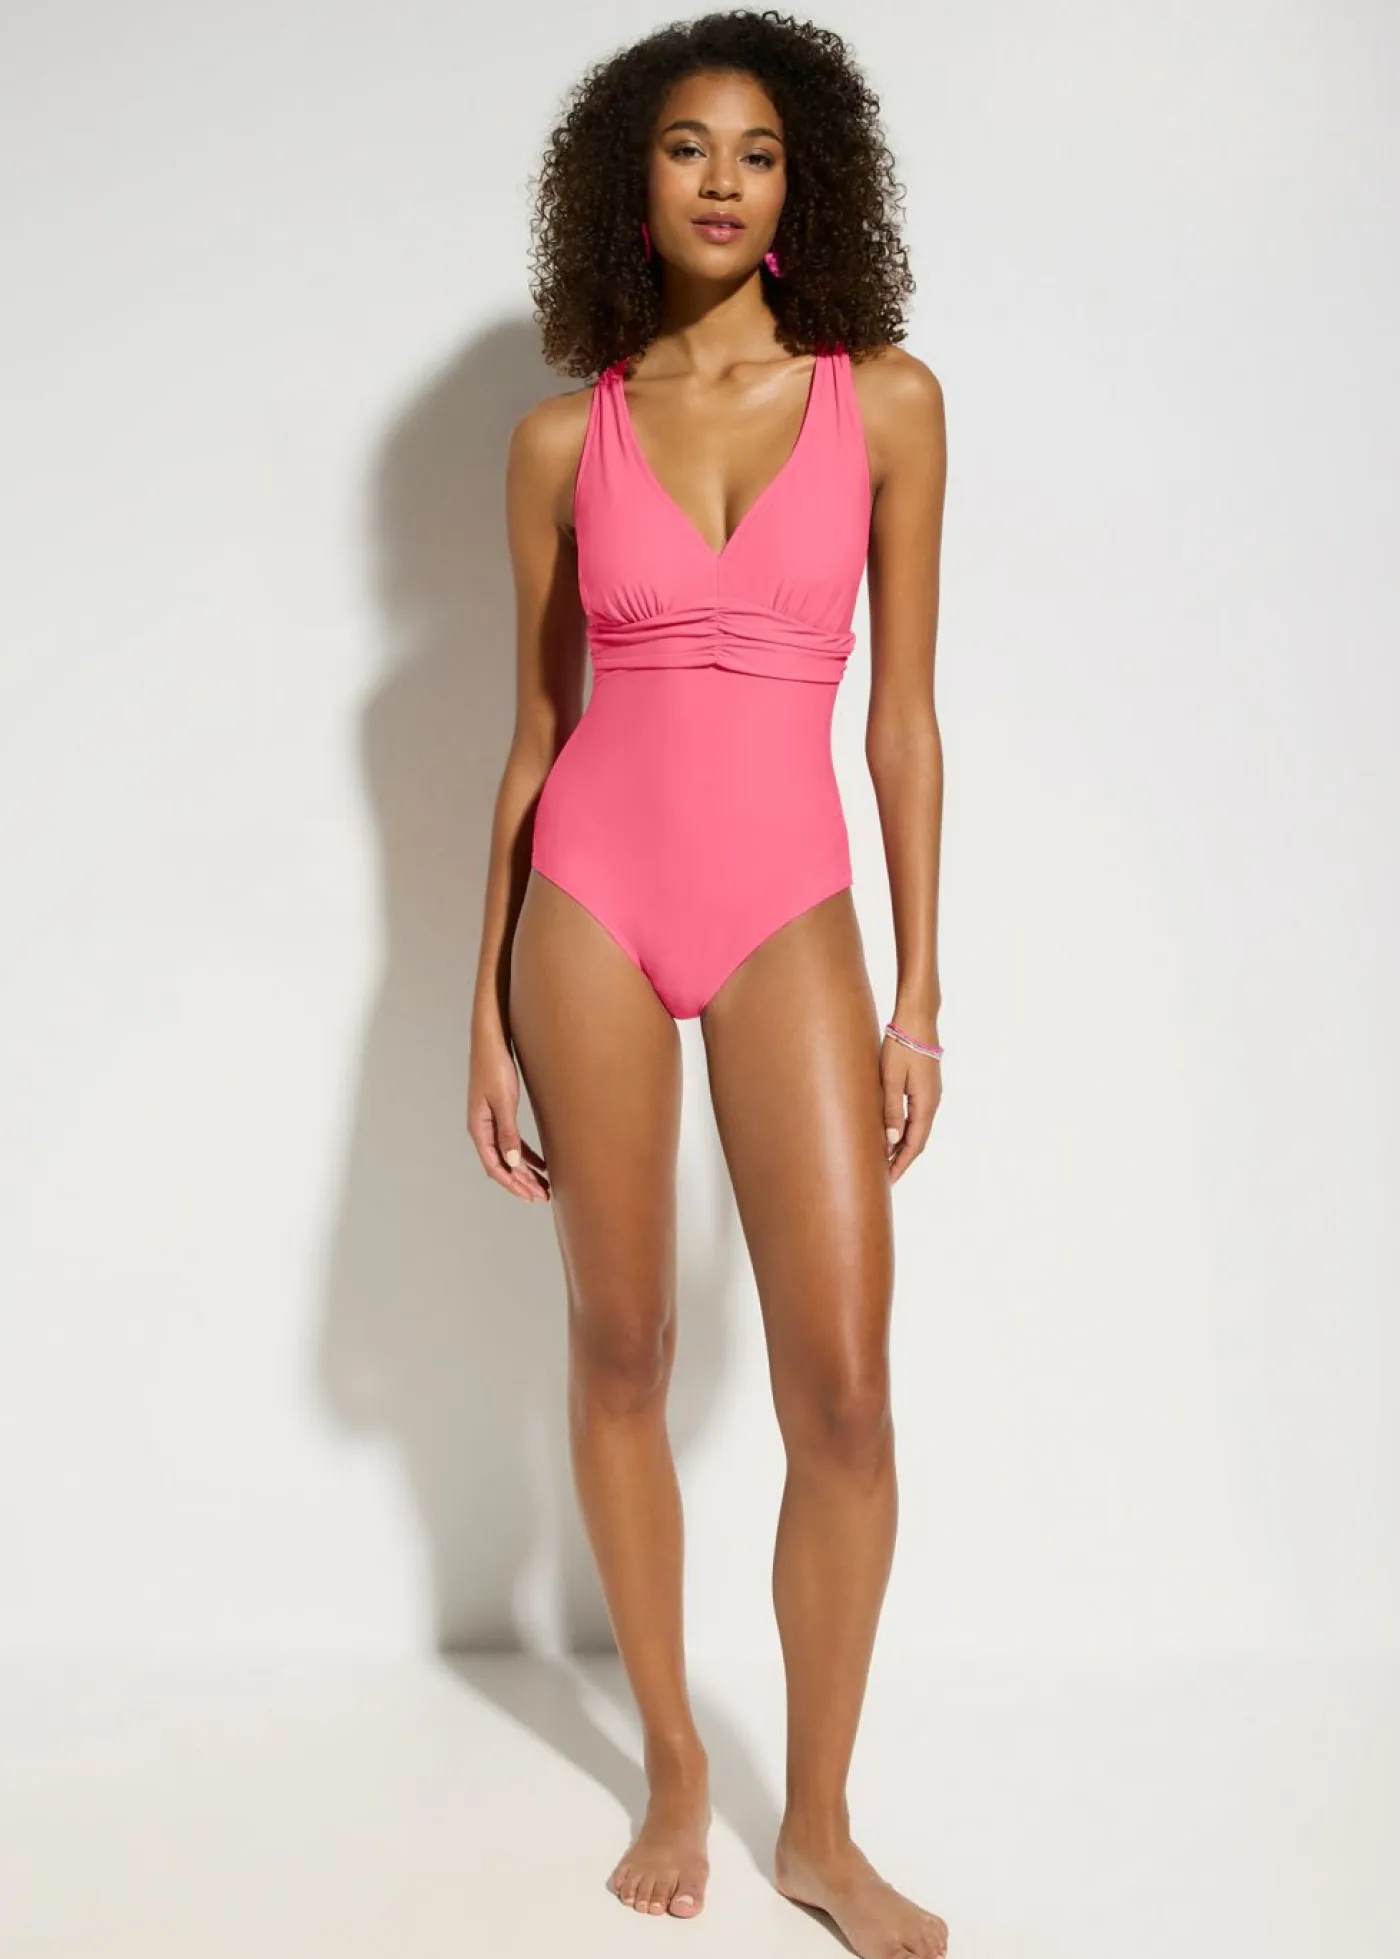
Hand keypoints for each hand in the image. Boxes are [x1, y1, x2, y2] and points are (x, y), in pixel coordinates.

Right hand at [466, 1029, 550, 1202]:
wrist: (491, 1039)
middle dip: (521, 1182)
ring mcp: (489, 1121)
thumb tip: (512, 1162)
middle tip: (542, 1196)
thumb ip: (508, 1132)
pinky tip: (540, 1162)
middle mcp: (482, 1128)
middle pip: (501, 1164)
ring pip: (507, 1155)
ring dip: (524, 1171)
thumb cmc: (496, 1066)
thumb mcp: (505, 1101)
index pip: (494, 1166)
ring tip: (543, 1185)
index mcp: (479, 1127)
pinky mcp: (499, 1112)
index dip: (512, 1183)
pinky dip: (525, 1154)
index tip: (529, 1195)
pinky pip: (511, 1141)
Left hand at [881, 1028, 940, 1184]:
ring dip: (903, 1145)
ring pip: (918, 1129)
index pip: (914, 1144)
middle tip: (884, 1176)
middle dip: (902, 1159)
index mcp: (926, 1104)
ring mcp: (931, 1095)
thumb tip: (891, 1141)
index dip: (901, 1164)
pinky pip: (917, 1116)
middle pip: (918, 1140)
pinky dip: (906, 1130)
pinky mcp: (926, 1087)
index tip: (888, 1180)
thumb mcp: (891, 1078)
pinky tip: (893, 1132)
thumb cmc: (901, 1045)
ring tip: (885, 1158)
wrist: (918, 1018)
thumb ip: (891, 1110)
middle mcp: (932, 1103)